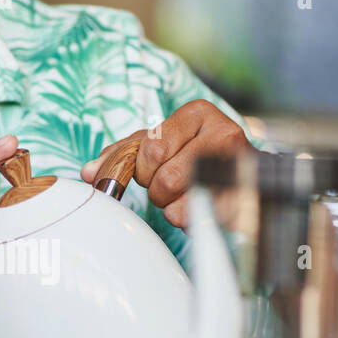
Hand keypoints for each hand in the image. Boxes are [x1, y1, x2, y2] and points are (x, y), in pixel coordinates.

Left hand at [79, 99, 250, 227]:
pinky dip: (194, 224)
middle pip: (167, 179)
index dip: (144, 169)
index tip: (154, 170)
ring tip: (187, 198)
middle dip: (160, 192)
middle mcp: (225, 133)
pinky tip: (203, 211)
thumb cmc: (194, 154)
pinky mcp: (248, 201)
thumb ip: (122, 155)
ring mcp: (242, 167)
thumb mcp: (157, 144)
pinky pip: (205, 225)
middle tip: (172, 187)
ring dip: (175, 211)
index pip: (152, 149)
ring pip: (184, 206)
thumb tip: (89, 172)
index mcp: (198, 113)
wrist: (246, 174)